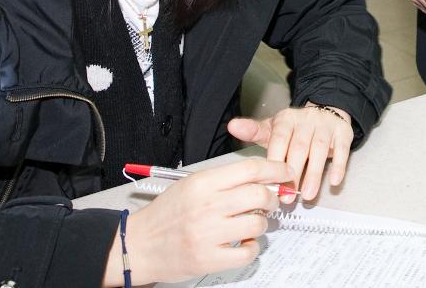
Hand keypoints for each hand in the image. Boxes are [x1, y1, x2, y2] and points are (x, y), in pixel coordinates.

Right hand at [102, 157, 292, 286]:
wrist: (140, 244)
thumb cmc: (166, 214)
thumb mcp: (191, 185)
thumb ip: (223, 181)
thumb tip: (260, 178)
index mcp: (203, 183)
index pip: (250, 169)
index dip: (275, 168)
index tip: (285, 171)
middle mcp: (207, 206)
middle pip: (259, 194)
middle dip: (273, 197)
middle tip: (271, 200)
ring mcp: (208, 234)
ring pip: (258, 223)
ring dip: (261, 223)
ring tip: (251, 223)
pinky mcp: (209, 258)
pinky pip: (248, 252)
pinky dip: (251, 248)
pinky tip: (243, 243)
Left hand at [227, 104, 353, 200]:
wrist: (326, 112)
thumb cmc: (295, 129)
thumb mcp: (273, 129)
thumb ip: (253, 131)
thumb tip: (232, 126)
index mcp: (286, 119)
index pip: (280, 139)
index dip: (276, 161)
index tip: (270, 183)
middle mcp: (307, 120)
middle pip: (300, 147)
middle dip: (293, 174)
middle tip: (287, 197)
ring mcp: (326, 126)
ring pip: (320, 150)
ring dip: (314, 174)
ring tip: (308, 195)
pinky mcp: (343, 132)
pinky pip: (342, 150)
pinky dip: (339, 166)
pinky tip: (333, 182)